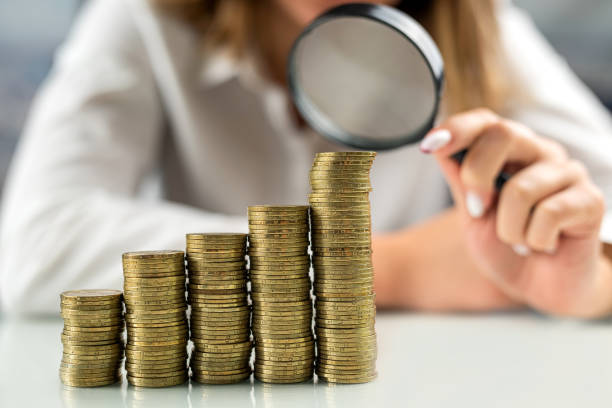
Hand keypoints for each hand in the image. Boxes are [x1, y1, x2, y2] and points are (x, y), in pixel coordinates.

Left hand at [420, 108, 609, 316]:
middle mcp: (540, 153)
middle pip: (504, 134)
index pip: (485, 121)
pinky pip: (549, 213)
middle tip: (476, 210)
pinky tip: (543, 245)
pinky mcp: (591, 201)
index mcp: (509, 152)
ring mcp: (569, 173)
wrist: (539, 287)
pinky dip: (534, 239)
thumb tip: (436, 145)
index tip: (430, 145)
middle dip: (477, 175)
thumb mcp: (472, 215)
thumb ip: (460, 180)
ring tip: (518, 241)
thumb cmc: (505, 247)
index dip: (457, 128)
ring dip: (508, 228)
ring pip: (521, 188)